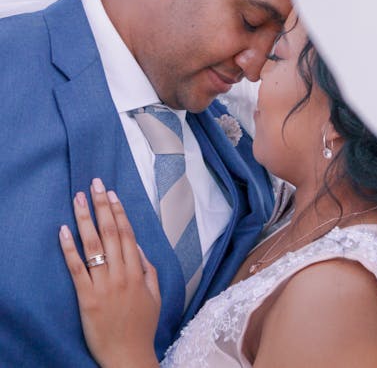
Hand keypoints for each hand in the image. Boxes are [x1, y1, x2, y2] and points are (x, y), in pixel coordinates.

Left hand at [59, 178, 159, 367]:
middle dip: (102, 205)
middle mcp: (121, 274)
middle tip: (94, 184)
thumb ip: (149, 268)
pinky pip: (76, 269)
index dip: (119, 211)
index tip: (111, 193)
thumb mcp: (155, 295)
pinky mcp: (87, 298)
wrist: (128, 357)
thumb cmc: (142, 327)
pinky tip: (63, 230)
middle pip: (111, 232)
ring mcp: (103, 285)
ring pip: (94, 245)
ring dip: (85, 218)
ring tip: (78, 198)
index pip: (127, 233)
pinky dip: (69, 248)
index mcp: (138, 272)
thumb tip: (138, 245)